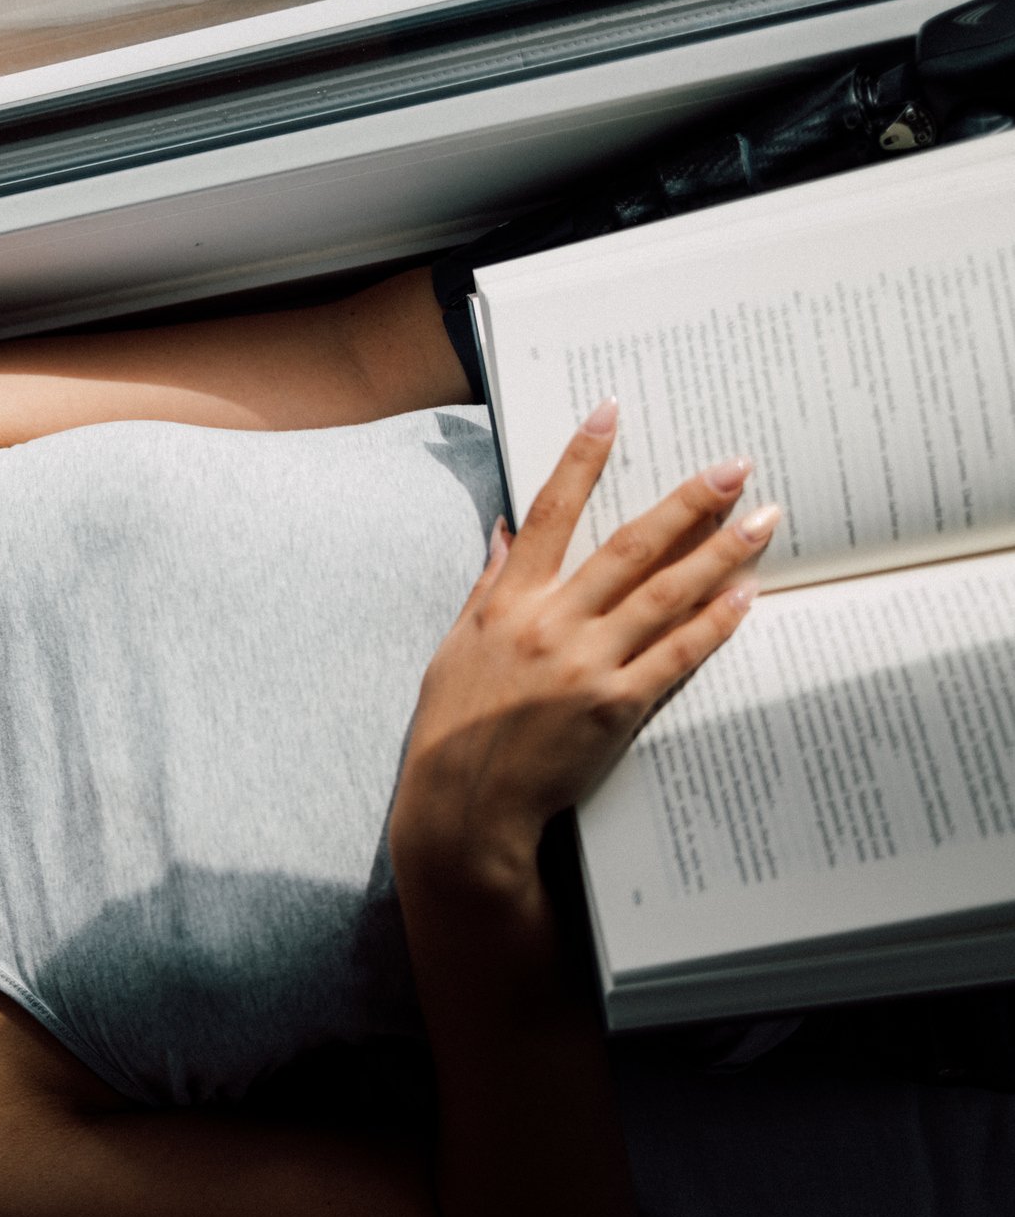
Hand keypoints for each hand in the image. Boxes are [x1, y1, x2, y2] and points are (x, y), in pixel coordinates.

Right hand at [392, 399, 776, 894]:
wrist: (465, 803)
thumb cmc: (452, 727)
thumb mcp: (456, 646)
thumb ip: (489, 587)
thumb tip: (507, 533)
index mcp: (507, 602)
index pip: (550, 513)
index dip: (581, 459)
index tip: (611, 413)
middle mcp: (549, 623)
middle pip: (629, 546)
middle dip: (686, 501)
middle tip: (735, 466)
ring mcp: (585, 665)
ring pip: (666, 593)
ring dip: (720, 551)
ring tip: (764, 520)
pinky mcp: (615, 707)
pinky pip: (677, 655)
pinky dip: (713, 623)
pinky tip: (746, 594)